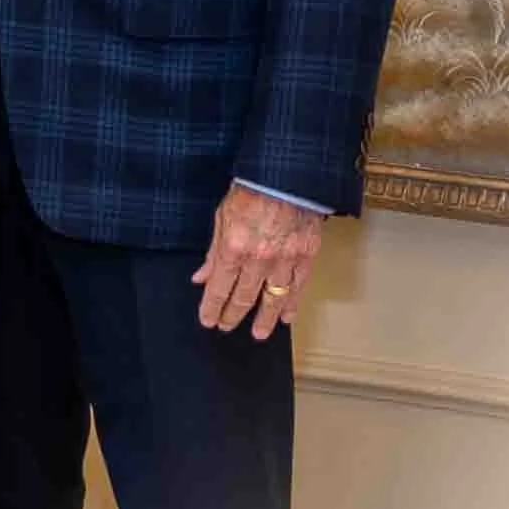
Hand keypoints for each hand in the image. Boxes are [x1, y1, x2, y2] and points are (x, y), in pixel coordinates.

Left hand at [191, 183, 324, 339]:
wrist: (287, 174)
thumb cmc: (252, 189)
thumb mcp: (222, 216)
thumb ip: (213, 252)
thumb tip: (201, 277)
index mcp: (234, 247)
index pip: (219, 288)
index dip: (212, 307)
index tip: (208, 320)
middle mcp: (259, 259)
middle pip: (244, 297)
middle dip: (233, 315)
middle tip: (226, 327)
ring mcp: (285, 260)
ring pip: (273, 299)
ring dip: (265, 319)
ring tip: (258, 334)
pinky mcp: (306, 256)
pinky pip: (298, 287)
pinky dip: (292, 304)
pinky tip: (287, 317)